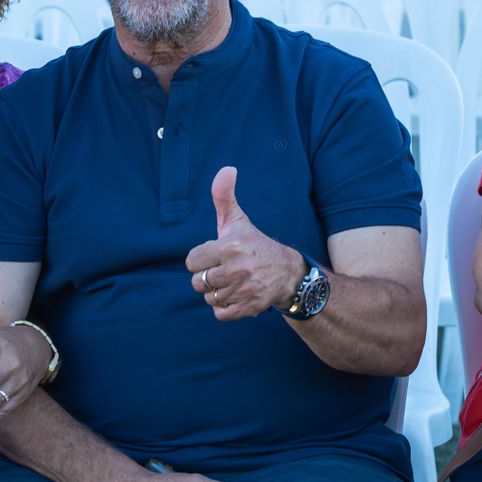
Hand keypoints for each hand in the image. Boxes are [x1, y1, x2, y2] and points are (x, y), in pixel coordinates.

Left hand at [184, 167, 305, 320]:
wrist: (289, 272)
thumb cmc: (256, 245)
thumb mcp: (238, 220)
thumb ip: (224, 196)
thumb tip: (227, 169)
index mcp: (229, 247)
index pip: (191, 261)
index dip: (201, 259)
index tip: (215, 256)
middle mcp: (235, 269)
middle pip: (197, 282)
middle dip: (208, 277)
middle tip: (225, 270)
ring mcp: (242, 290)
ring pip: (209, 298)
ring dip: (218, 293)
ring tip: (233, 282)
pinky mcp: (248, 307)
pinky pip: (220, 313)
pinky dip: (225, 307)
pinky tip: (237, 295)